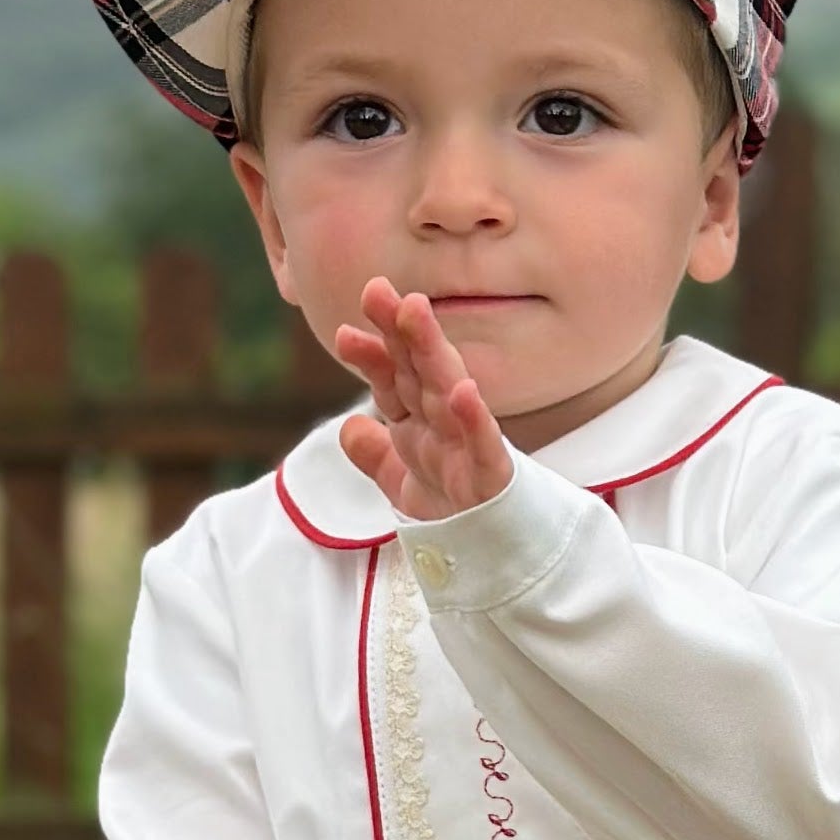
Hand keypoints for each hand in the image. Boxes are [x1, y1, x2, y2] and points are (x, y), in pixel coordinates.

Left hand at [334, 278, 513, 520]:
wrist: (494, 548)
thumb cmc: (453, 506)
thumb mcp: (401, 483)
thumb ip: (373, 454)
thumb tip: (349, 425)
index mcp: (420, 420)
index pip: (392, 380)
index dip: (370, 356)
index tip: (345, 335)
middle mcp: (442, 422)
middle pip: (418, 368)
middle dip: (398, 329)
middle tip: (376, 290)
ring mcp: (467, 442)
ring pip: (447, 389)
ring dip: (431, 350)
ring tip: (413, 313)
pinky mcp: (492, 471)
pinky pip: (483, 441)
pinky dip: (473, 417)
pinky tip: (463, 391)